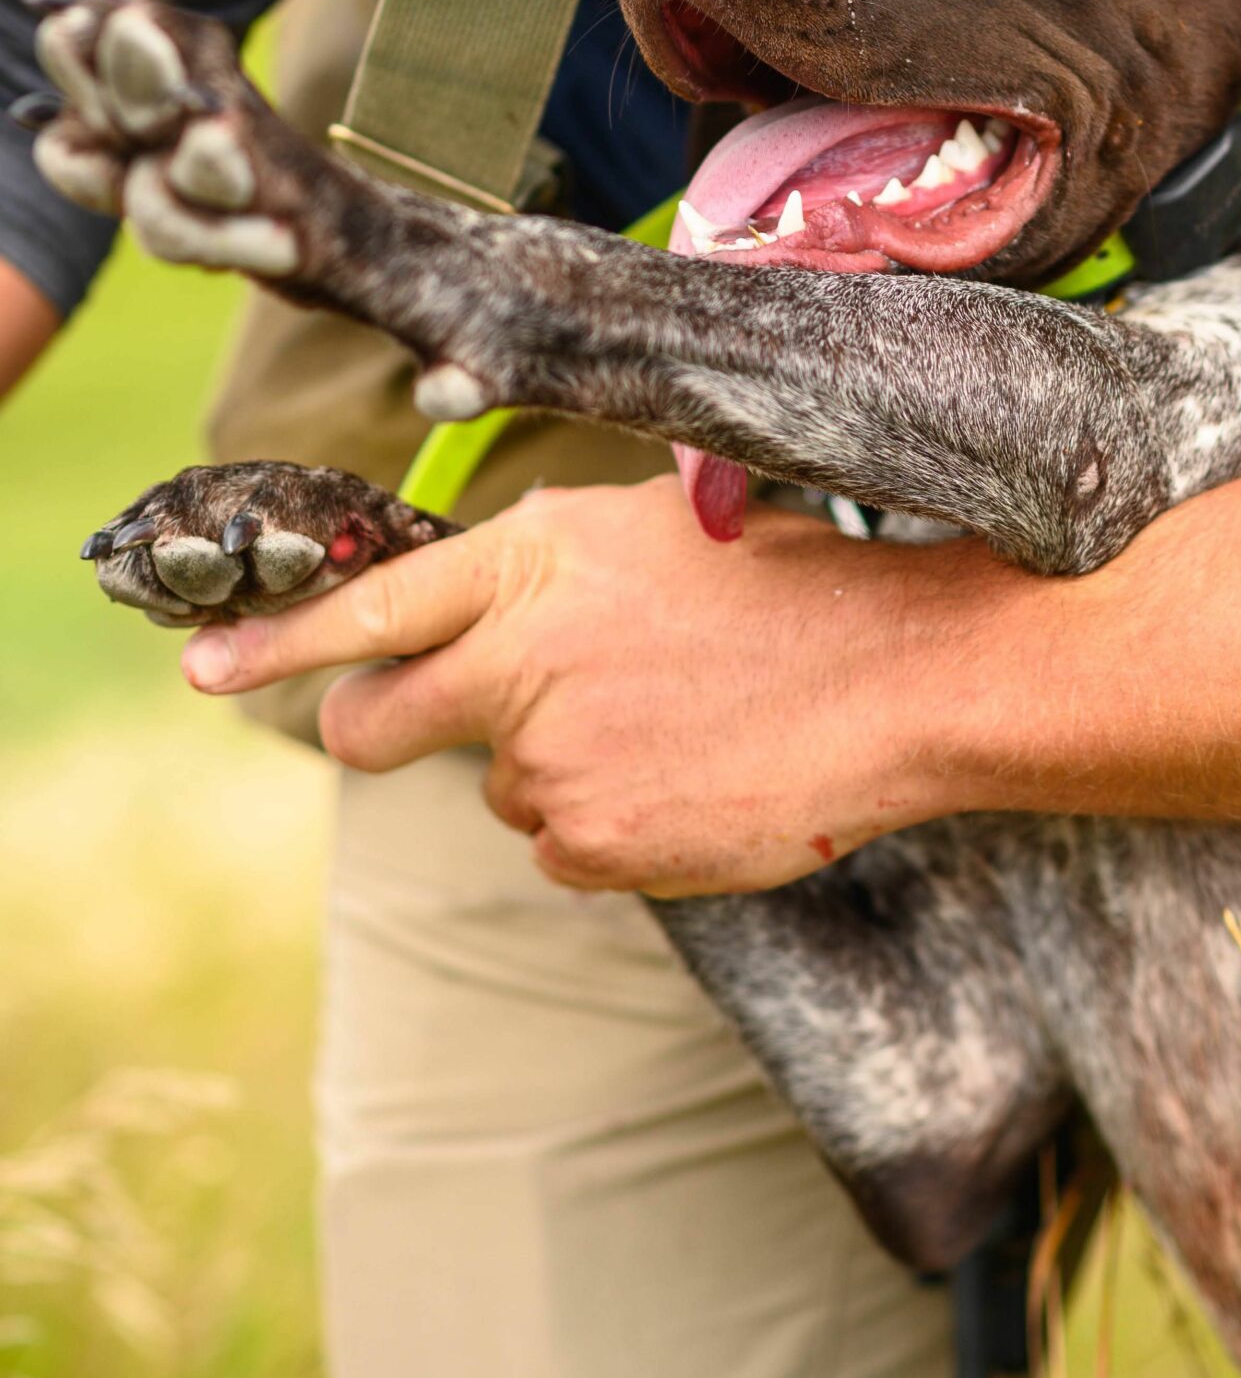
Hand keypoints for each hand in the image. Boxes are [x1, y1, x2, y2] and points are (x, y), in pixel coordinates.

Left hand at [178, 476, 995, 893]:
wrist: (906, 676)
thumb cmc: (795, 587)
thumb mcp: (654, 532)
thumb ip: (547, 574)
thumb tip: (482, 617)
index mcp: (533, 563)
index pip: (367, 605)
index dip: (275, 644)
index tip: (198, 668)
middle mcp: (520, 661)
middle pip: (377, 724)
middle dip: (375, 728)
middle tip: (416, 722)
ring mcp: (552, 761)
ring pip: (500, 784)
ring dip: (558, 765)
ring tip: (675, 722)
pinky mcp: (593, 844)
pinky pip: (565, 843)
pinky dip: (612, 822)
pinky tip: (693, 774)